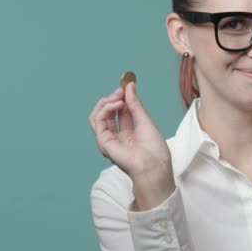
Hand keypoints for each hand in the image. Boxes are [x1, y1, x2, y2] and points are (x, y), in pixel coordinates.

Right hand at [89, 81, 175, 209]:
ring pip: (97, 116)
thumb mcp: (145, 120)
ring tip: (118, 97)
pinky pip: (98, 122)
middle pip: (106, 112)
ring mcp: (109, 140)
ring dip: (106, 103)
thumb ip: (135, 104)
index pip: (120, 110)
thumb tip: (129, 85)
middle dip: (113, 98)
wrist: (154, 165)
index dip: (122, 97)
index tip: (126, 86)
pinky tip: (116, 104)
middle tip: (121, 90)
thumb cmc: (154, 149)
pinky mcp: (104, 142)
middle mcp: (117, 136)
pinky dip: (105, 110)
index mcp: (129, 132)